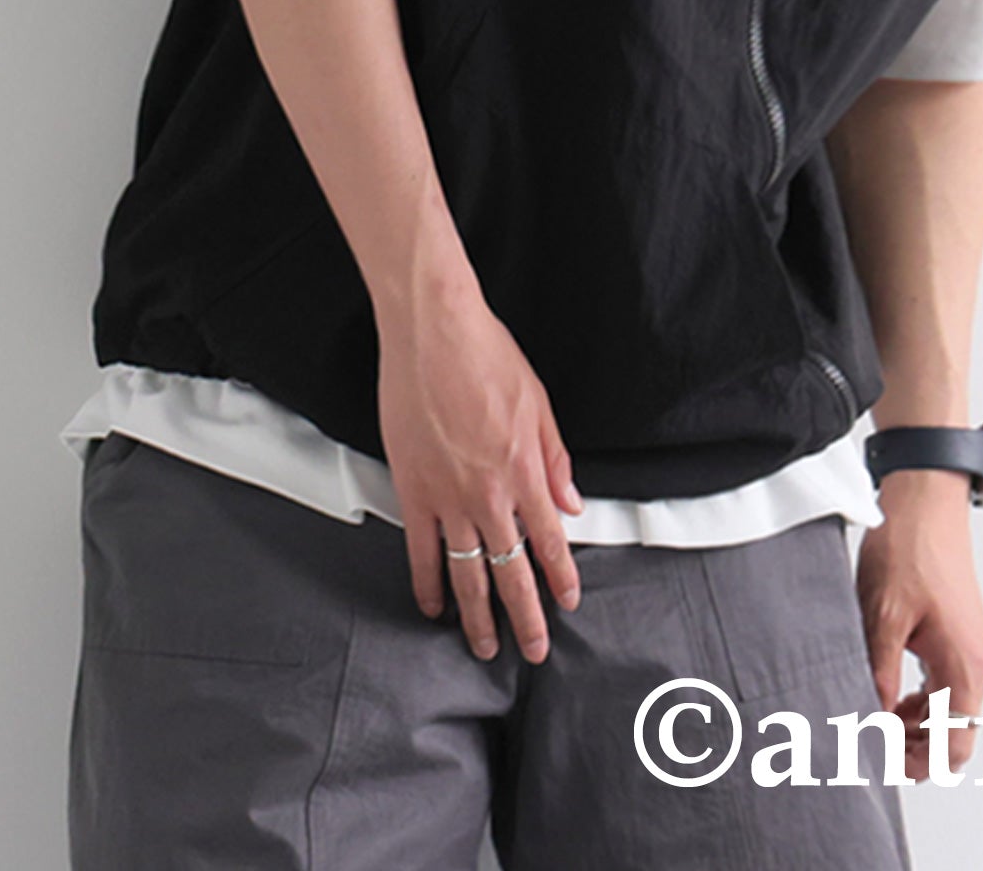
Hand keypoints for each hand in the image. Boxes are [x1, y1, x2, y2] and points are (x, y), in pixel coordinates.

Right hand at [375, 273, 585, 664]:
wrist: (434, 332)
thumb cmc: (487, 356)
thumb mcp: (539, 404)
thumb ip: (555, 460)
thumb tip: (571, 504)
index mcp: (526, 471)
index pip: (550, 542)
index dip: (561, 578)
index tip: (567, 603)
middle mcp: (489, 494)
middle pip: (511, 572)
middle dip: (524, 617)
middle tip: (531, 649)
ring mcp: (447, 496)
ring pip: (466, 572)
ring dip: (476, 615)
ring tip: (483, 645)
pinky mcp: (412, 490)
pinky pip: (420, 551)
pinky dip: (426, 584)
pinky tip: (432, 606)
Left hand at [855, 469, 982, 781]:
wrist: (925, 504)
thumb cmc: (909, 549)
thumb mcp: (882, 616)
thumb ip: (879, 674)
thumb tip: (870, 720)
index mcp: (965, 668)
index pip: (952, 746)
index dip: (915, 763)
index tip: (876, 757)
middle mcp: (977, 667)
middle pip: (953, 736)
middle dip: (912, 746)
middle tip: (867, 738)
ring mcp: (971, 654)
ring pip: (948, 714)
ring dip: (914, 724)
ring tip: (871, 713)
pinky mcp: (959, 640)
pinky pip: (944, 689)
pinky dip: (919, 701)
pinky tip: (887, 691)